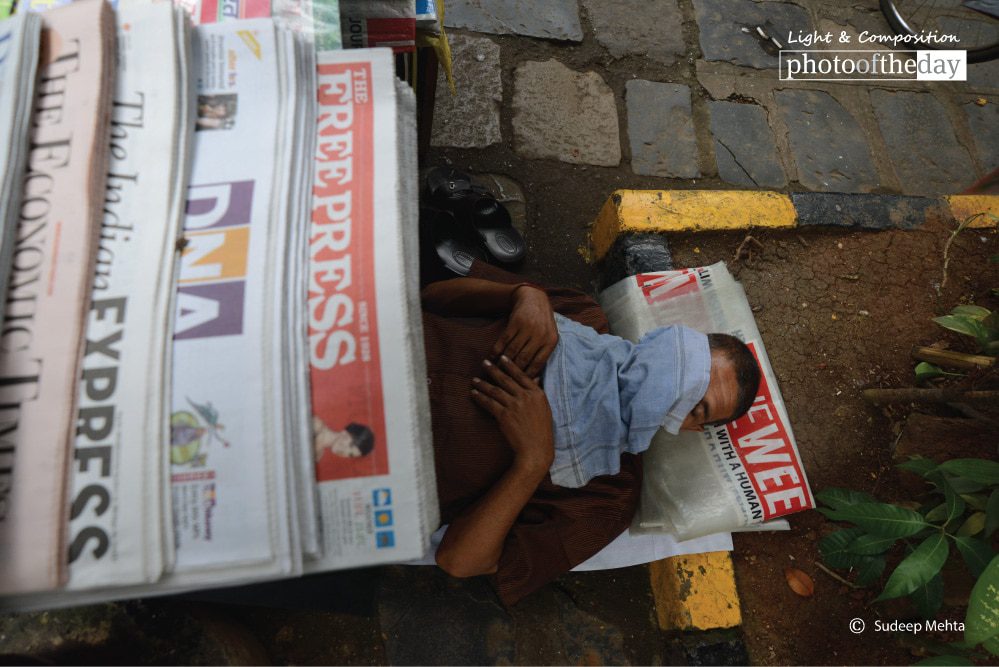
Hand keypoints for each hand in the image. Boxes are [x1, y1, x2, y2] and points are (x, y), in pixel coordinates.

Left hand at [471, 355, 553, 471]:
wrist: (536, 448)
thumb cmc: (541, 431)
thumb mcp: (544, 409)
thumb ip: (536, 393)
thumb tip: (533, 379)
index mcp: (537, 394)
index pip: (521, 375)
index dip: (510, 365)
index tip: (502, 357)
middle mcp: (525, 396)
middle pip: (506, 379)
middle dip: (493, 370)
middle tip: (485, 362)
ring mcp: (514, 405)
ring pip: (495, 390)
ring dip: (483, 384)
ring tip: (474, 379)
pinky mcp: (504, 415)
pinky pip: (489, 403)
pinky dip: (480, 397)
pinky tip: (474, 393)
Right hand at [491, 285, 557, 377]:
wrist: (534, 298)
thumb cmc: (542, 322)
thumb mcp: (548, 336)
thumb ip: (542, 354)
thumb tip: (534, 379)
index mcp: (551, 342)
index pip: (537, 365)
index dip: (526, 377)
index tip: (517, 386)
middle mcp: (540, 335)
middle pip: (523, 360)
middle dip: (511, 373)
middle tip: (502, 383)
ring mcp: (527, 328)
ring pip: (512, 352)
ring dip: (501, 364)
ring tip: (494, 372)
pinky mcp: (515, 323)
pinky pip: (503, 341)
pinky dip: (496, 351)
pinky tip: (491, 358)